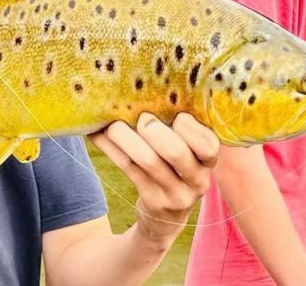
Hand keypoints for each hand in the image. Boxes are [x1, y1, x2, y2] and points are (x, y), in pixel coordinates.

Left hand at [89, 113, 218, 243]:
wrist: (166, 219)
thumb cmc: (176, 170)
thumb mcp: (189, 155)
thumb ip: (180, 131)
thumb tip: (144, 87)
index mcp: (208, 161)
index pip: (208, 144)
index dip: (189, 126)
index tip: (174, 114)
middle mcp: (198, 180)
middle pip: (175, 151)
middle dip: (153, 129)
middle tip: (140, 118)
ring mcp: (175, 195)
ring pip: (148, 161)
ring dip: (125, 136)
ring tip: (112, 123)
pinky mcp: (152, 200)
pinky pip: (128, 168)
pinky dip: (110, 147)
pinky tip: (96, 134)